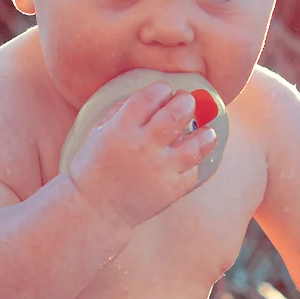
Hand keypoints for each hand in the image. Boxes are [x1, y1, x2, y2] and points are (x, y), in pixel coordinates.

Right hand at [65, 80, 205, 229]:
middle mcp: (143, 146)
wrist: (94, 209)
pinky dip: (193, 164)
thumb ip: (122, 112)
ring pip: (195, 144)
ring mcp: (159, 169)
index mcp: (121, 128)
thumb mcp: (99, 132)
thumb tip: (151, 98)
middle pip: (177, 114)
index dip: (162, 89)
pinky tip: (189, 159)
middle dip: (186, 102)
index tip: (165, 91)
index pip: (150, 97)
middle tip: (187, 103)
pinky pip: (192, 172)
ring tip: (205, 132)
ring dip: (204, 134)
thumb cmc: (95, 167)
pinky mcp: (170, 190)